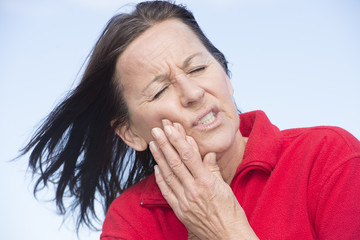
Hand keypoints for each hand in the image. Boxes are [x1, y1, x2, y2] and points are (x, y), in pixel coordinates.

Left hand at [149, 120, 257, 239]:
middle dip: (165, 144)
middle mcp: (193, 190)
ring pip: (168, 175)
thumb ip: (213, 170)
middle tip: (156, 130)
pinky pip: (167, 192)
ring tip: (153, 144)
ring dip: (159, 158)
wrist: (228, 237)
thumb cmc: (231, 212)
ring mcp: (184, 201)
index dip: (178, 140)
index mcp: (207, 182)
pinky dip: (160, 178)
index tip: (171, 128)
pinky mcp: (180, 210)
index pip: (189, 156)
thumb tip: (207, 155)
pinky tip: (156, 167)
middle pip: (175, 163)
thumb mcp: (225, 188)